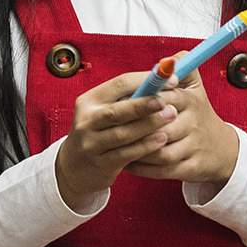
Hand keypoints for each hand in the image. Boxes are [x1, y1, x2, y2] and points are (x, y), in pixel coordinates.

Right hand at [54, 71, 173, 201]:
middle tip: (168, 102)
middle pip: (117, 110)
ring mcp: (91, 143)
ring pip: (123, 133)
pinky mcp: (100, 163)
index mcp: (89, 100)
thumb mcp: (103, 111)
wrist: (75, 167)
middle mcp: (87, 120)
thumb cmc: (99, 132)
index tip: (170, 79)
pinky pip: (126, 154)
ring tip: (171, 118)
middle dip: (145, 104)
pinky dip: (145, 146)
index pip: (119, 84)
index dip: (147, 80)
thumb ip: (129, 97)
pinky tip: (161, 140)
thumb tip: (166, 80)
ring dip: (149, 125)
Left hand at [121, 55, 241, 185]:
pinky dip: (142, 168)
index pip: (166, 98)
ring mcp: (194, 148)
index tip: (122, 103)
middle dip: (137, 128)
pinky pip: (162, 170)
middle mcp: (195, 124)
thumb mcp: (195, 88)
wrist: (221, 149)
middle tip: (113, 128)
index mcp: (191, 101)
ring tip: (117, 147)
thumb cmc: (197, 115)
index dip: (144, 101)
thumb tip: (170, 57)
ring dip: (138, 150)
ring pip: (161, 151)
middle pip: (162, 126)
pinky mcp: (191, 168)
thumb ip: (182, 68)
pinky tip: (126, 162)